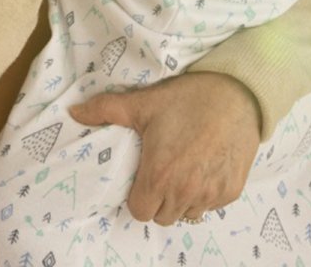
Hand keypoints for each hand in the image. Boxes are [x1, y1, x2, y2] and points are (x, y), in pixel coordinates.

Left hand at [68, 72, 260, 224]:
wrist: (237, 93)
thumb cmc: (188, 98)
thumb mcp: (144, 103)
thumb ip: (106, 110)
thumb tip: (73, 113)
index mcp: (160, 175)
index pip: (140, 211)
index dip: (138, 197)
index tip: (142, 178)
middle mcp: (186, 191)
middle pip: (163, 216)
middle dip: (158, 199)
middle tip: (161, 172)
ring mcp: (211, 194)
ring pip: (187, 214)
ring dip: (182, 200)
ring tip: (182, 170)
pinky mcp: (232, 191)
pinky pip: (211, 206)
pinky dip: (205, 194)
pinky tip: (204, 167)